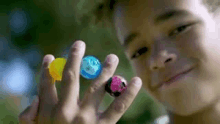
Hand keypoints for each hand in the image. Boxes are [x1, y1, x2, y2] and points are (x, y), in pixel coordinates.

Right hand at [18, 40, 141, 123]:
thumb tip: (34, 99)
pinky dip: (128, 93)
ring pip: (96, 87)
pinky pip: (118, 107)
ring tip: (112, 57)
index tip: (48, 56)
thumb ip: (30, 116)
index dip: (45, 69)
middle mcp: (66, 110)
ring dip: (105, 70)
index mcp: (48, 112)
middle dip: (74, 58)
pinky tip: (136, 80)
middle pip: (70, 78)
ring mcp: (85, 117)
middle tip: (79, 44)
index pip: (45, 84)